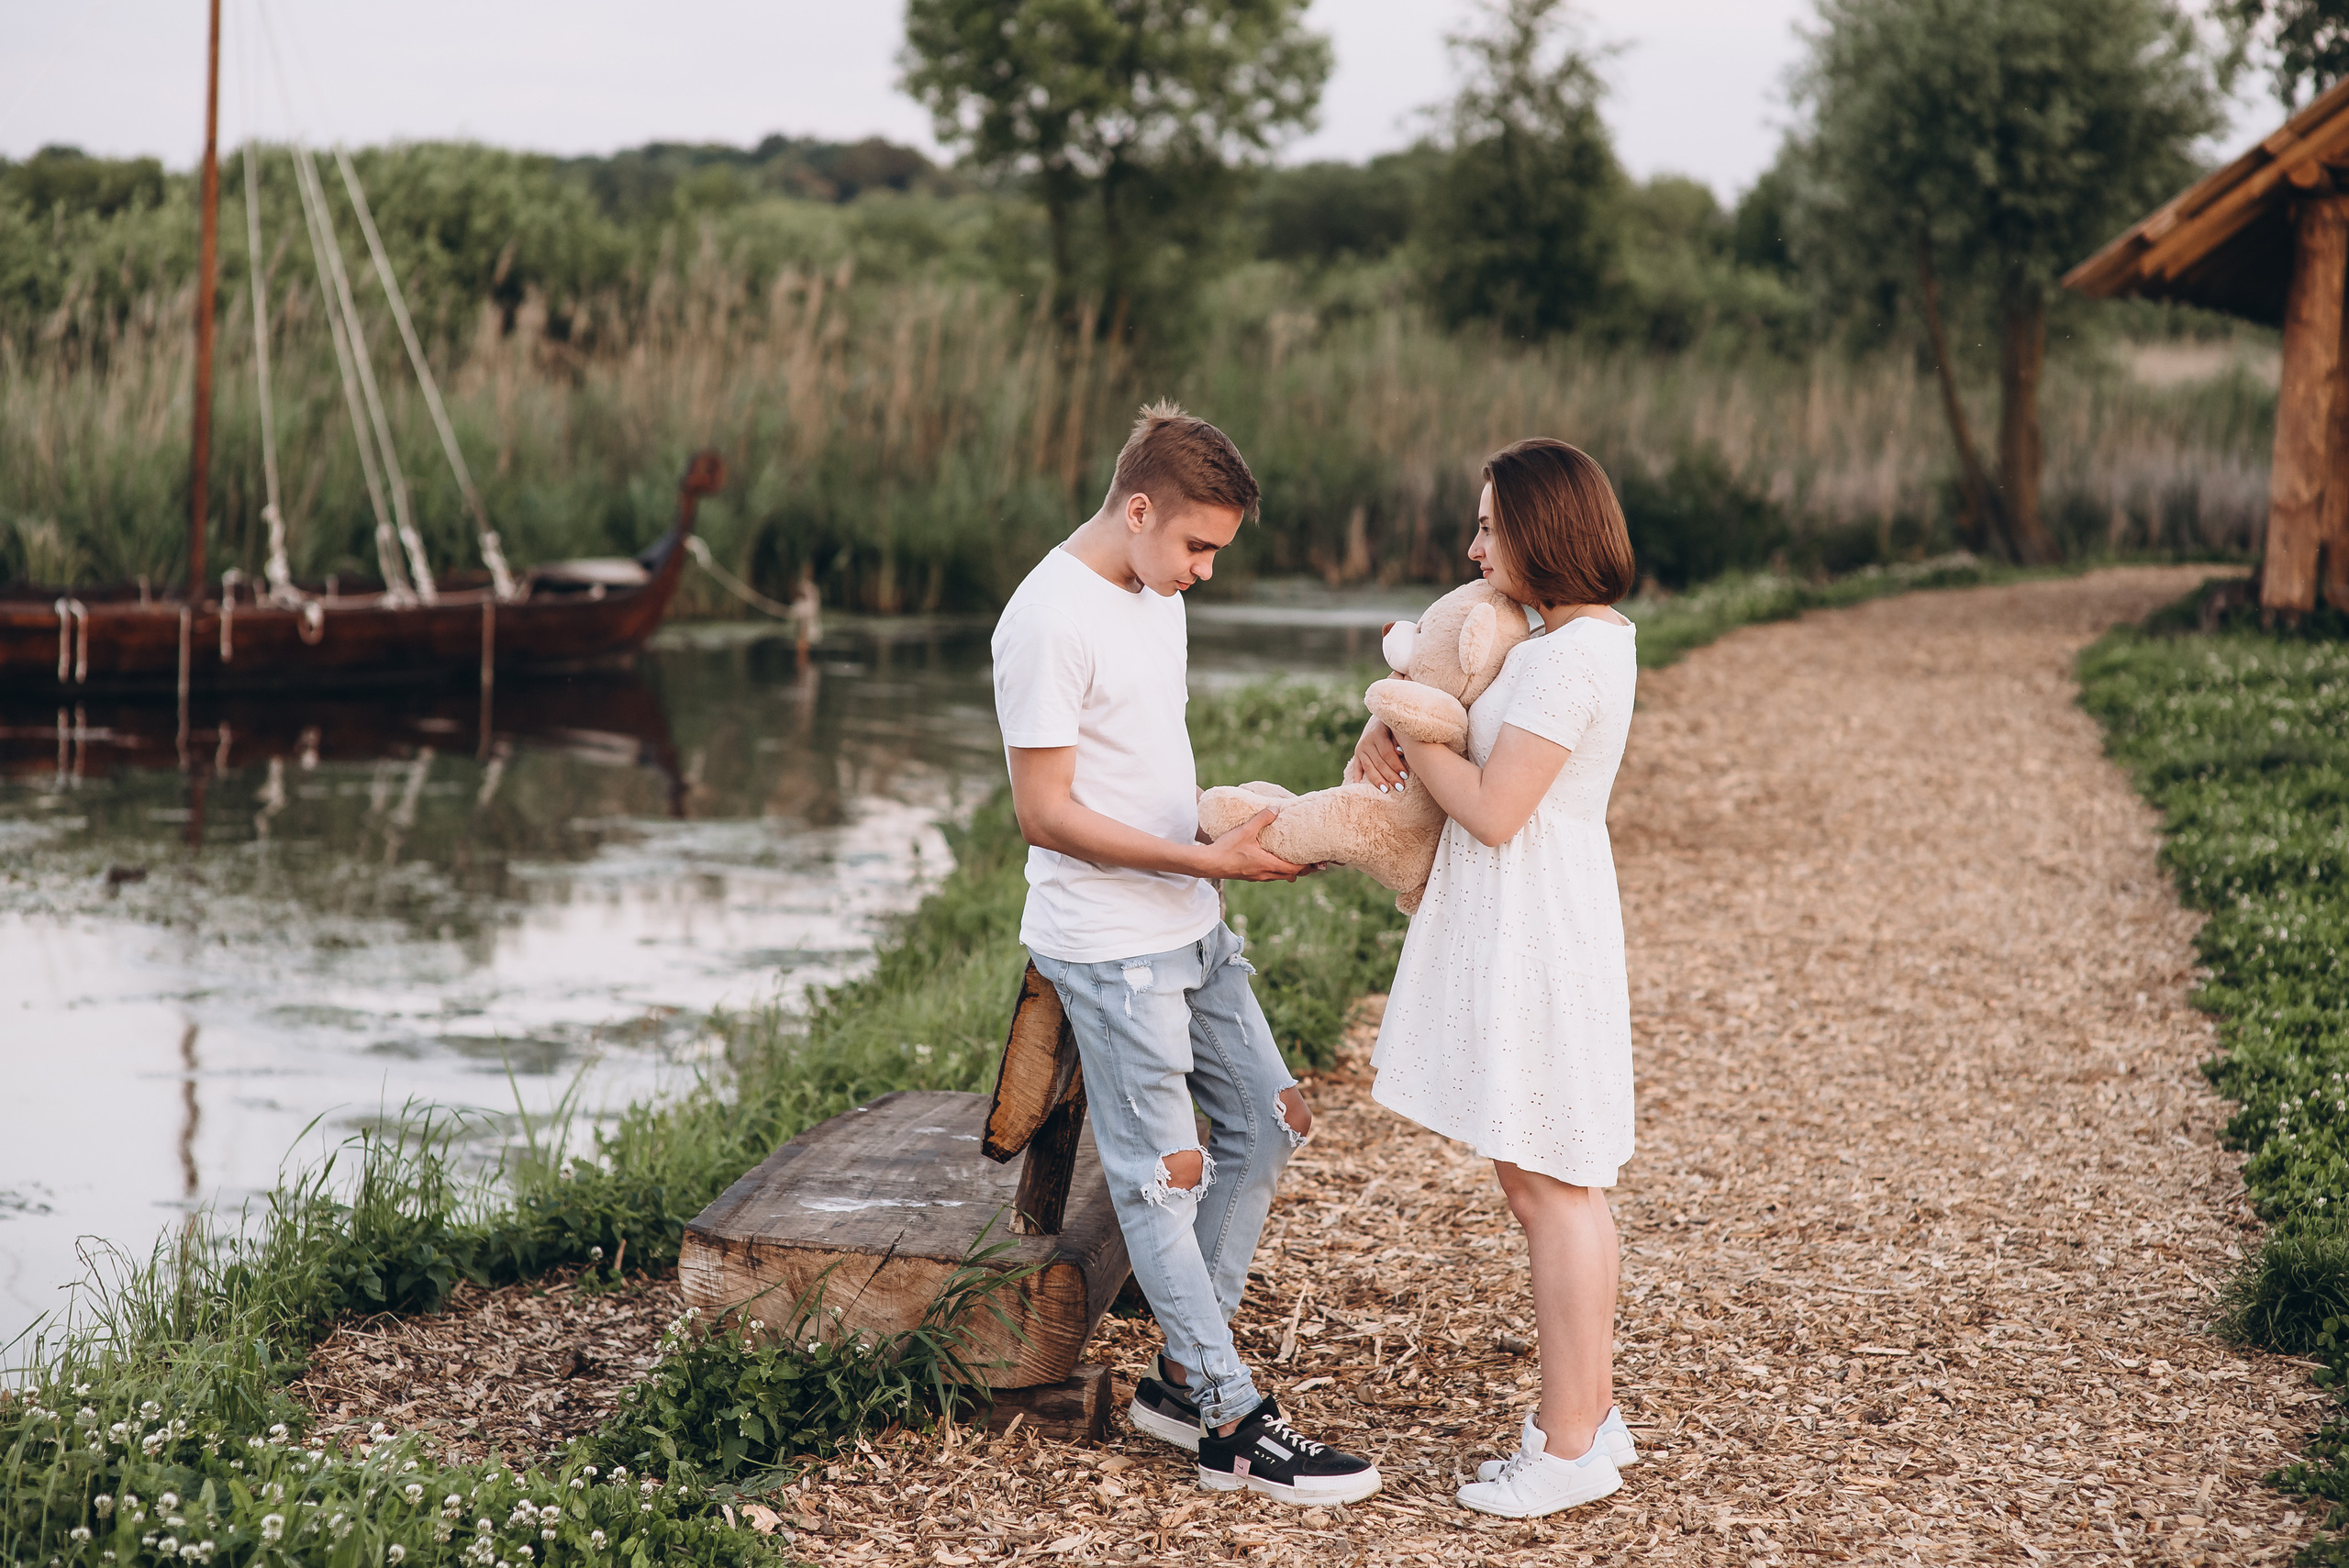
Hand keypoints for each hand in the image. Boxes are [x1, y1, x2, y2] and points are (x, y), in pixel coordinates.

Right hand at [1197, 808, 1311, 881]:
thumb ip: (1262, 819)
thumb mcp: (1246, 830)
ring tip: (1293, 859)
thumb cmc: (1227, 848)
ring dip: (1288, 870)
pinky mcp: (1249, 876)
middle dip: (1301, 869)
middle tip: (1309, 860)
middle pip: (1290, 875)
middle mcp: (1264, 873)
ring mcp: (1256, 877)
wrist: (1208, 863)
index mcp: (1267, 864)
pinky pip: (1268, 875)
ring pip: (1279, 877)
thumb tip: (1276, 808)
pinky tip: (1272, 860)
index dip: (1306, 865)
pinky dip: (1276, 870)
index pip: (1294, 869)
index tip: (1316, 860)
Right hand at [1352, 718, 1406, 792]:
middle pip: (1379, 763)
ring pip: (1368, 767)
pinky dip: (1358, 777)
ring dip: (1377, 780)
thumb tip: (1399, 752)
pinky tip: (1360, 787)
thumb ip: (1398, 739)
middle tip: (1400, 787)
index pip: (1387, 753)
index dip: (1396, 765)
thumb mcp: (1396, 728)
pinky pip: (1357, 767)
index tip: (1405, 776)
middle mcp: (1366, 741)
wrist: (1380, 716)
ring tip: (1386, 790)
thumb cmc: (1394, 725)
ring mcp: (1360, 748)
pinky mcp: (1357, 754)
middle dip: (1390, 776)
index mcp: (1377, 733)